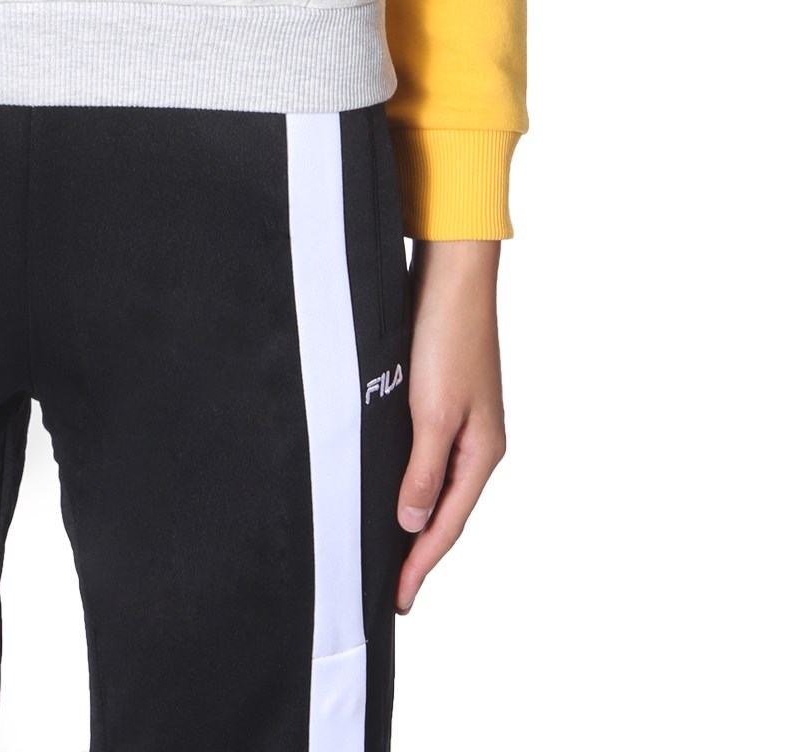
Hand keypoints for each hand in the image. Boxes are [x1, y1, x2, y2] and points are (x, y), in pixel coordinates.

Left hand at [395, 238, 505, 613]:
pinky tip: (394, 486)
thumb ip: (424, 469)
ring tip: (390, 551)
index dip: (421, 563)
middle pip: (446, 510)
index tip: (399, 598)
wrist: (452, 275)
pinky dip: (412, 480)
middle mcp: (478, 442)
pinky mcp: (443, 398)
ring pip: (437, 484)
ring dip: (415, 517)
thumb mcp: (433, 410)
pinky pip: (428, 456)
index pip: (447, 523)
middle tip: (393, 589)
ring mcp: (462, 420)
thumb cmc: (446, 336)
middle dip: (421, 550)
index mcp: (483, 452)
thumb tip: (413, 522)